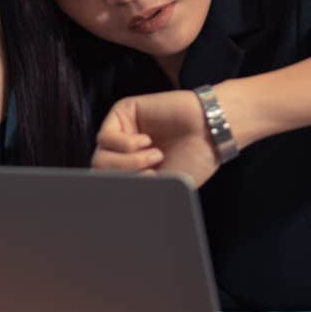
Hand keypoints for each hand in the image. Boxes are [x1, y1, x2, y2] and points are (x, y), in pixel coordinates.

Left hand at [93, 90, 218, 188]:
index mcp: (131, 171)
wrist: (209, 133)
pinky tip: (147, 141)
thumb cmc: (193, 159)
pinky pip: (105, 136)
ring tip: (155, 156)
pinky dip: (126, 145)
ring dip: (129, 161)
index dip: (120, 193)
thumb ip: (135, 189)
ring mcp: (122, 132)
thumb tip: (110, 198)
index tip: (143, 193)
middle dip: (126, 176)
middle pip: (100, 172)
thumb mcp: (162, 185)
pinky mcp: (123, 113)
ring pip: (101, 156)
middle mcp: (123, 152)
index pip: (107, 186)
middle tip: (153, 173)